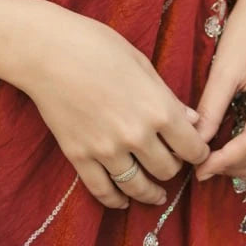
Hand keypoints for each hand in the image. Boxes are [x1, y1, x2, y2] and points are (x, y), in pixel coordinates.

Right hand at [18, 6, 210, 210]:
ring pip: (139, 187)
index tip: (196, 150)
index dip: (198, 151)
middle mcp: (136, 135)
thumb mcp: (141, 62)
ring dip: (151, 192)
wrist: (47, 51)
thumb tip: (191, 120)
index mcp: (157, 107)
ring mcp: (106, 149)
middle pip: (167, 169)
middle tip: (171, 160)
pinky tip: (123, 200)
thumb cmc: (96, 44)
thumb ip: (167, 96)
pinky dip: (116, 200)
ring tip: (156, 194)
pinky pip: (103, 191)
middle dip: (174, 167)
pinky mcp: (79, 157)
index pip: (191, 147)